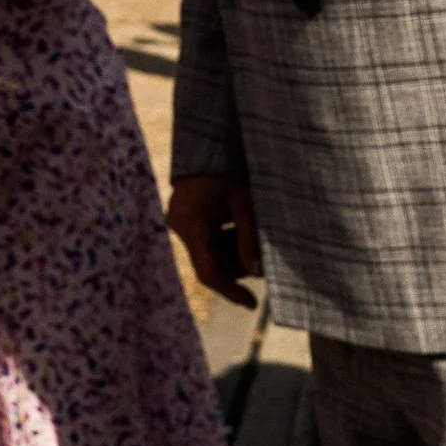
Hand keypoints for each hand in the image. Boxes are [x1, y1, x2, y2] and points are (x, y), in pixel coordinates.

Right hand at [167, 174, 262, 308]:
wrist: (208, 140)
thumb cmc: (227, 166)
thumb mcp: (244, 202)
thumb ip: (249, 238)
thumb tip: (257, 274)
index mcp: (190, 224)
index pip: (209, 272)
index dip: (231, 291)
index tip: (252, 304)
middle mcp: (180, 226)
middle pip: (212, 264)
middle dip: (240, 266)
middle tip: (265, 256)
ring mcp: (182, 223)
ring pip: (212, 254)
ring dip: (237, 253)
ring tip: (257, 234)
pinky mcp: (189, 219)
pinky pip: (210, 240)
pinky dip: (230, 240)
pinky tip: (246, 228)